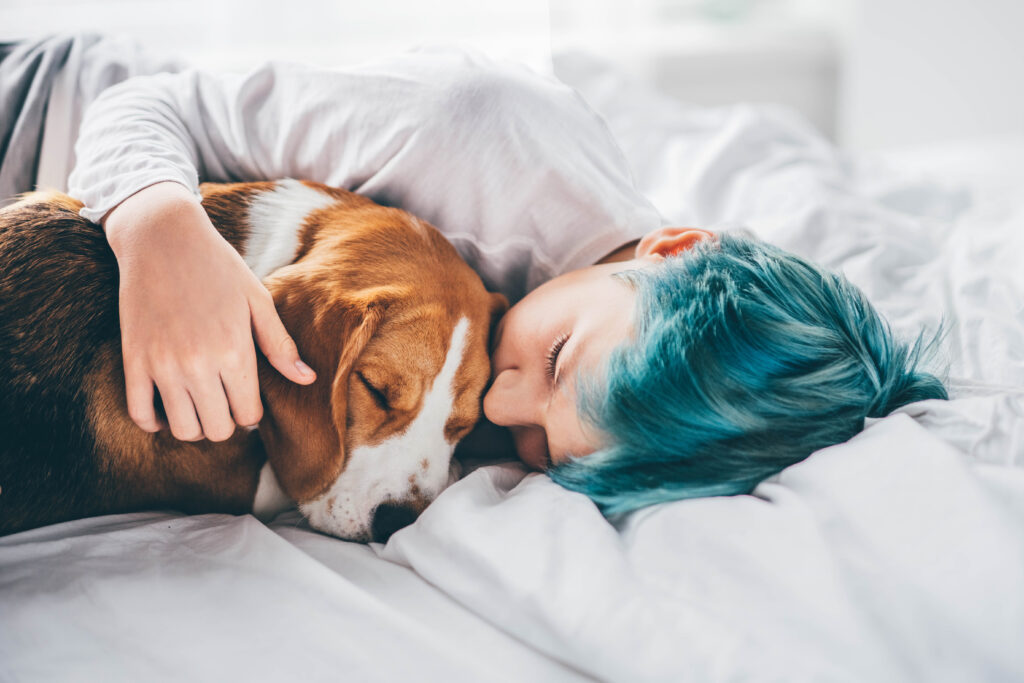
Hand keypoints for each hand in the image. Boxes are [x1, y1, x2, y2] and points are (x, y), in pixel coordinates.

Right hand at [103, 181, 316, 440]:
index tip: (247, 400)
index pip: (247, 415)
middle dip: (225, 422)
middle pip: (216, 430)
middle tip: (225, 403)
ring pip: (182, 429)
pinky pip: (139, 414)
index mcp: (234, 351)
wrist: (162, 237)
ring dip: (194, 425)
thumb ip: (280, 345)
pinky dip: (155, 421)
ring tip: (200, 404)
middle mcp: (198, 365)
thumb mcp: (257, 300)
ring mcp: (161, 365)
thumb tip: (308, 379)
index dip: (251, 414)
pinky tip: (167, 407)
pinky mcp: (133, 360)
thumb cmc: (218, 267)